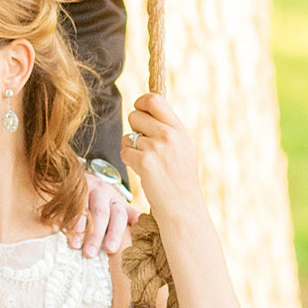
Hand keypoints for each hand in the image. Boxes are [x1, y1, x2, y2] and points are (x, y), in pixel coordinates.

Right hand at [69, 171, 133, 258]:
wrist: (77, 174)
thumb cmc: (100, 197)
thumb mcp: (115, 205)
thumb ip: (129, 216)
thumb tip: (150, 228)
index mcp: (116, 200)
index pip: (119, 216)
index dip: (115, 233)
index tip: (110, 250)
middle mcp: (102, 192)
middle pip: (102, 214)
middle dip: (96, 234)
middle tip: (91, 253)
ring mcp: (85, 188)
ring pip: (83, 209)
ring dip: (79, 227)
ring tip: (75, 245)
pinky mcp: (69, 187)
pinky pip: (67, 203)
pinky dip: (64, 217)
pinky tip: (61, 229)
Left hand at [120, 93, 203, 223]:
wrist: (183, 207)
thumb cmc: (179, 179)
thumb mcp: (181, 148)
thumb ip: (167, 129)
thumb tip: (144, 110)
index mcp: (179, 129)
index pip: (154, 99)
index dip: (140, 102)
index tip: (139, 111)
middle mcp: (169, 135)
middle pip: (134, 115)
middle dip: (133, 129)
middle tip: (144, 146)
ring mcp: (157, 148)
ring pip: (127, 136)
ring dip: (131, 149)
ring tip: (147, 162)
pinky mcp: (145, 162)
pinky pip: (124, 152)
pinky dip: (129, 161)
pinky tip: (143, 171)